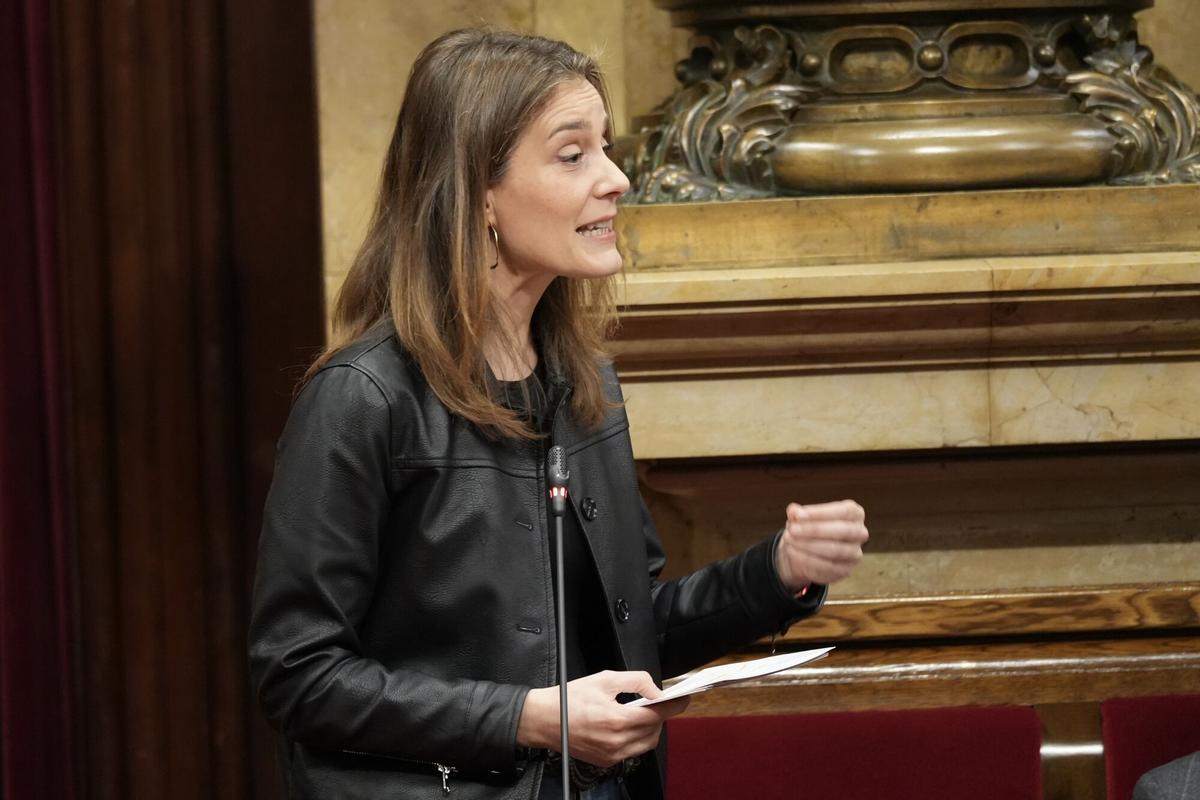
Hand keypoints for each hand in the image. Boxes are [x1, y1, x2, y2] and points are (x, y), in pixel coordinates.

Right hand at [516, 670, 688, 766]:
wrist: (543, 720)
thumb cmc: (569, 699)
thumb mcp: (604, 679)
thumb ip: (636, 681)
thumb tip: (655, 690)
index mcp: (617, 720)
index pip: (658, 714)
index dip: (674, 705)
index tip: (684, 698)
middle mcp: (616, 742)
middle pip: (654, 730)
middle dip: (659, 715)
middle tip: (656, 701)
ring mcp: (611, 755)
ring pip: (646, 744)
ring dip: (650, 728)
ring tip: (641, 713)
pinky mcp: (606, 761)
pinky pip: (631, 751)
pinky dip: (636, 738)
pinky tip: (626, 725)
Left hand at [775, 500, 867, 590]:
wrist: (807, 552)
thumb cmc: (809, 527)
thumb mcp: (802, 517)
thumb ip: (798, 513)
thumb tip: (794, 511)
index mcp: (855, 514)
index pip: (844, 511)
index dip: (820, 513)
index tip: (798, 515)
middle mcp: (860, 533)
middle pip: (842, 530)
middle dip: (815, 530)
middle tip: (792, 530)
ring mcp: (855, 553)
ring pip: (836, 550)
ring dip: (809, 545)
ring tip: (789, 540)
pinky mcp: (845, 570)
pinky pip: (829, 567)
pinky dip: (808, 560)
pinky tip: (793, 553)